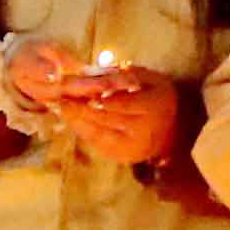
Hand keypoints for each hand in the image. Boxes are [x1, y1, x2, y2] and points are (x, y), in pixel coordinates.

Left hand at [46, 60, 185, 165]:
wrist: (170, 130)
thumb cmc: (157, 97)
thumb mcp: (151, 79)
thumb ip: (127, 75)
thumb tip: (99, 72)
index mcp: (154, 107)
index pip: (122, 103)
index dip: (99, 98)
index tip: (79, 90)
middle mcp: (144, 131)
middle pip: (105, 119)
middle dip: (80, 108)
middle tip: (59, 97)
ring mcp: (131, 148)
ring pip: (97, 133)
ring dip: (75, 120)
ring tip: (60, 107)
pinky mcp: (120, 157)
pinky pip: (96, 143)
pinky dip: (81, 130)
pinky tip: (70, 119)